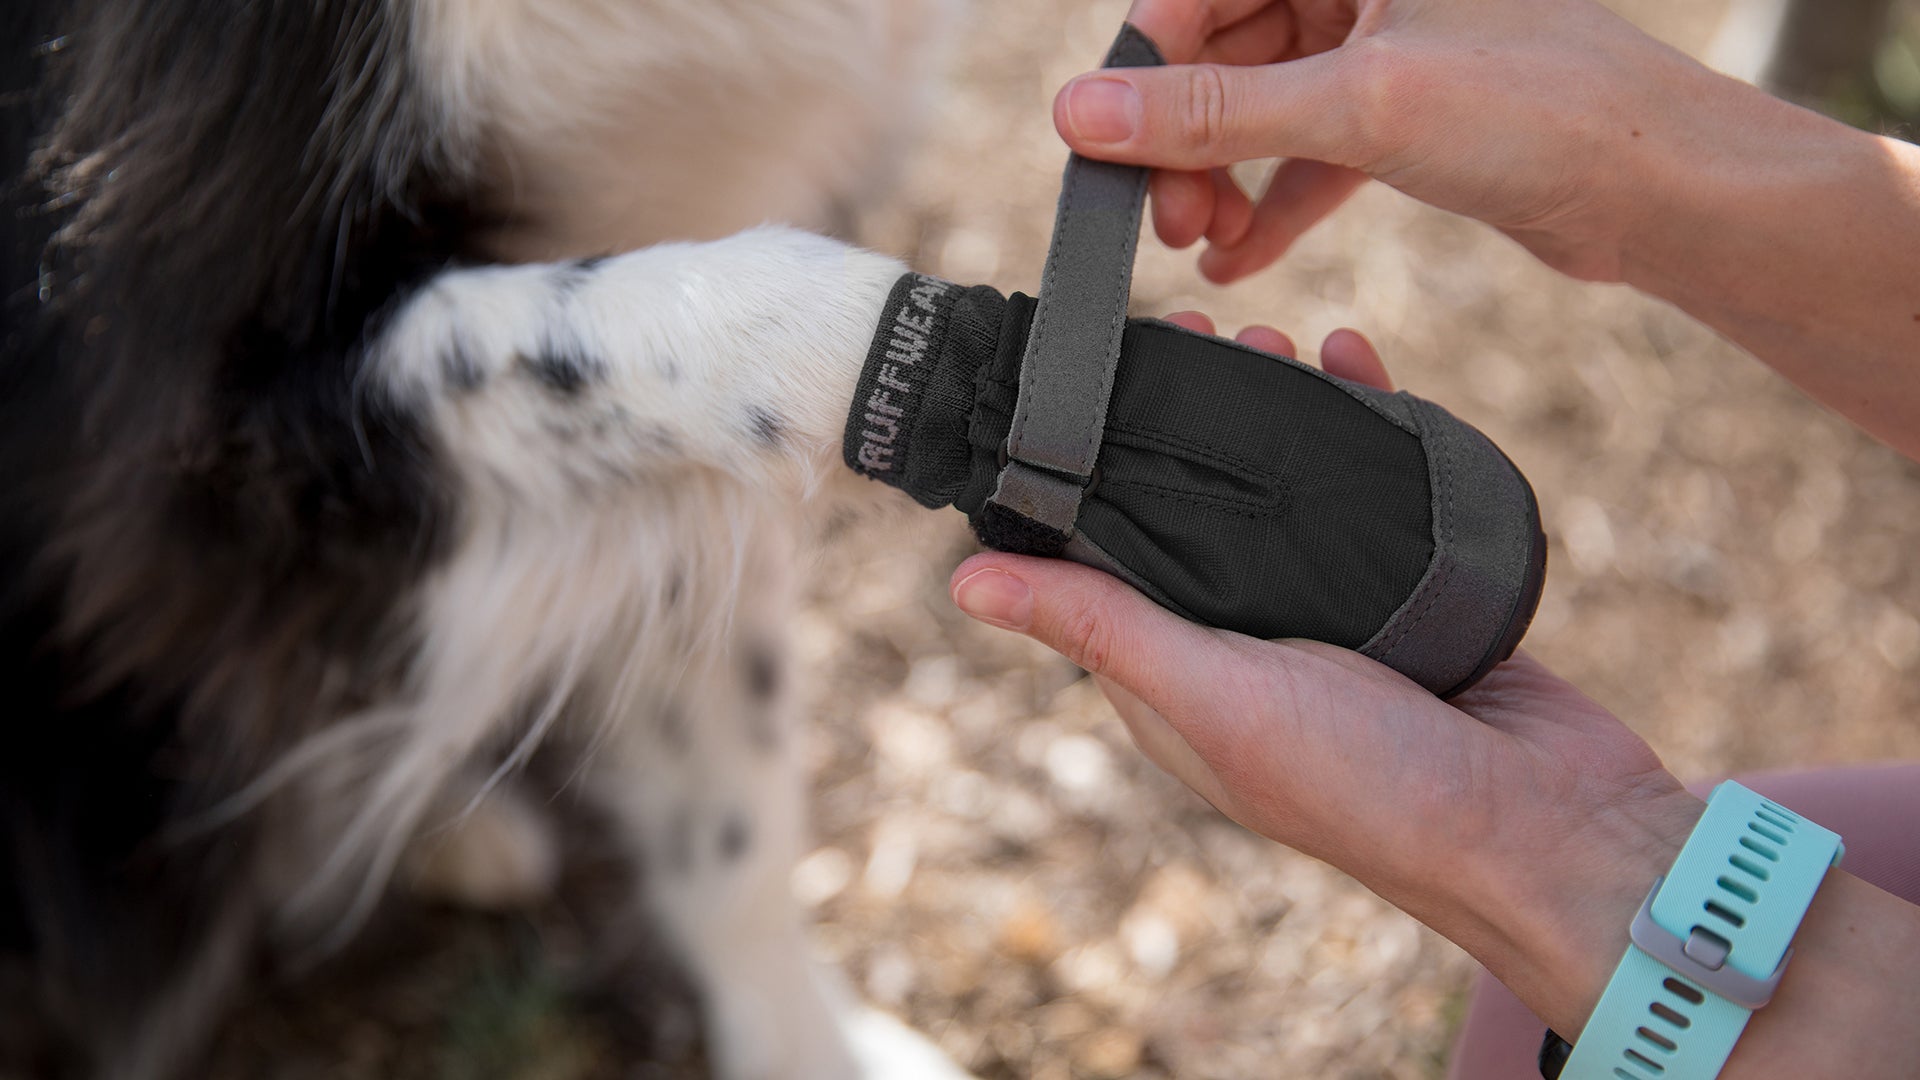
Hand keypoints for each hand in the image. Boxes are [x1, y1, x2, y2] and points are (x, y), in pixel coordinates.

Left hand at [948, 319, 1704, 1032]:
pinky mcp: (1409, 593)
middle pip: (1194, 511)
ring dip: (1272, 412)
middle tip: (1197, 337)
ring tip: (1273, 342)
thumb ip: (1100, 628)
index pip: (1103, 560)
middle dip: (1188, 422)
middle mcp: (1240, 648)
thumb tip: (961, 583)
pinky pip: (1372, 493)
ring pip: (1282, 494)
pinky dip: (1363, 425)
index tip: (1095, 382)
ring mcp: (1330, 619)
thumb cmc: (1368, 784)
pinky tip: (1356, 362)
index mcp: (1173, 680)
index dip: (1089, 471)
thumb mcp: (1213, 696)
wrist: (1551, 828)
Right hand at [1056, 0, 1719, 282]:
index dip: (1142, 68)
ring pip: (1261, 101)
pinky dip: (1272, 200)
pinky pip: (1308, 147)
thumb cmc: (1543, 108)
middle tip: (1160, 217)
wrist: (1666, 188)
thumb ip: (1213, 111)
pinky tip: (1239, 257)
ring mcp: (1385, 42)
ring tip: (1199, 241)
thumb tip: (1080, 115)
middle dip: (1183, 136)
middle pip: (1223, 46)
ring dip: (1221, 174)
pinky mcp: (1406, 111)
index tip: (1101, 146)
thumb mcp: (1359, 104)